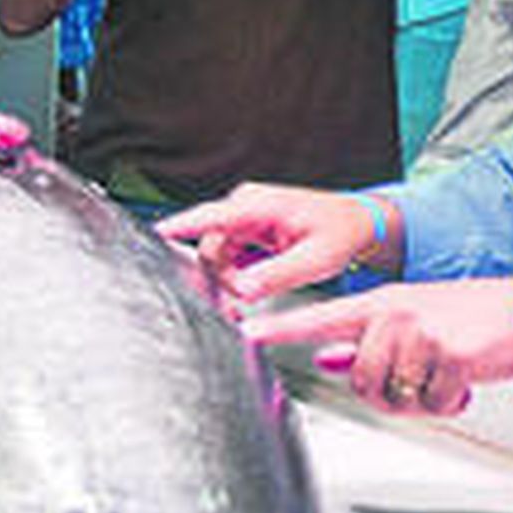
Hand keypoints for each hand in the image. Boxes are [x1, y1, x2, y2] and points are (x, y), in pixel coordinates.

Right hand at [156, 182, 385, 304]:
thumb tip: (243, 290)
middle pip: (210, 248)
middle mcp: (246, 206)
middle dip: (221, 280)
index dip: (179, 227)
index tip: (155, 236)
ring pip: (215, 256)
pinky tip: (247, 291)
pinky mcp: (245, 229)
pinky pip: (226, 256)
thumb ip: (278, 274)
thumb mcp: (316, 259)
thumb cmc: (341, 233)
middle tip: (239, 307)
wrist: (357, 223)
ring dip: (227, 282)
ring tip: (248, 301)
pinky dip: (233, 276)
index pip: (211, 216)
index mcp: (260, 205)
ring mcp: (244, 217)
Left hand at [242, 277, 512, 415]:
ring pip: (394, 394)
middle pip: (361, 379)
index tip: (246, 333)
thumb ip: (364, 341)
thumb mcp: (412, 319)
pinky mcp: (448, 353)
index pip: (320, 316)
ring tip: (445, 375)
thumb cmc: (471, 316)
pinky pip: (432, 401)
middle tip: (421, 379)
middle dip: (390, 392)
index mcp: (382, 303)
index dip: (281, 329)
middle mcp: (395, 313)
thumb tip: (327, 360)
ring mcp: (421, 332)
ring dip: (422, 398)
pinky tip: (464, 379)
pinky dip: (450, 400)